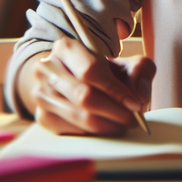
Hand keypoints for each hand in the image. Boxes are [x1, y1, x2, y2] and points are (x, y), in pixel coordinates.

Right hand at [19, 36, 155, 135]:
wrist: (80, 80)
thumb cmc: (107, 71)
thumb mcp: (128, 62)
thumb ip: (140, 71)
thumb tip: (140, 97)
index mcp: (66, 48)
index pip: (90, 70)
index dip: (115, 89)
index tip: (135, 104)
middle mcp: (47, 69)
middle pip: (84, 96)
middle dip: (114, 111)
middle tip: (133, 119)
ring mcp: (41, 94)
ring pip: (78, 116)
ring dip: (107, 125)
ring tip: (124, 125)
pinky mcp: (42, 117)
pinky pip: (71, 131)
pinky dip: (94, 133)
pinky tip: (108, 129)